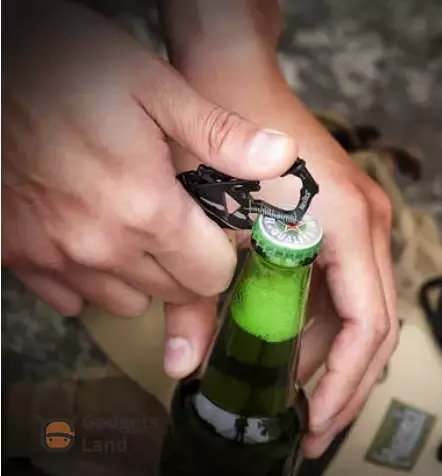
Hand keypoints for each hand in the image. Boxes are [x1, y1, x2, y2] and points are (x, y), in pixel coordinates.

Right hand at [2, 0, 295, 316]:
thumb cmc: (68, 72)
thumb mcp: (156, 88)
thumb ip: (223, 135)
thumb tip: (282, 158)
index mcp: (147, 209)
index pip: (212, 276)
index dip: (223, 254)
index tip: (216, 230)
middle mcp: (103, 247)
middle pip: (176, 293)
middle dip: (190, 266)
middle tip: (182, 224)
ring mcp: (59, 258)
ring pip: (129, 302)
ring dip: (145, 275)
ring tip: (140, 229)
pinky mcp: (22, 257)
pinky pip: (74, 299)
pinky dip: (94, 279)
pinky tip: (96, 239)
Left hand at [160, 0, 398, 457]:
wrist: (232, 79)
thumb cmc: (222, 142)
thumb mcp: (210, 228)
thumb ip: (199, 302)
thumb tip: (185, 368)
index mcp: (346, 228)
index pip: (367, 327)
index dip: (343, 383)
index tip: (317, 422)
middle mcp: (365, 226)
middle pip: (373, 326)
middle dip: (342, 381)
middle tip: (310, 425)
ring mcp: (356, 223)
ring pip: (358, 309)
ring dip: (327, 353)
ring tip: (290, 391)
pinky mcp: (338, 222)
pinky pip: (341, 287)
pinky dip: (318, 322)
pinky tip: (286, 342)